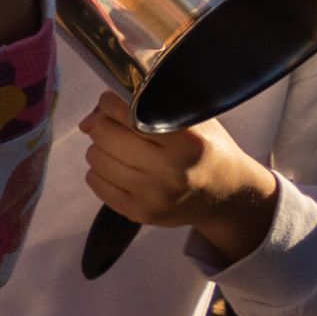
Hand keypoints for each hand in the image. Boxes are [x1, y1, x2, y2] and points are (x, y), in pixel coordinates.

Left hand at [79, 94, 281, 263]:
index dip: (111, 102)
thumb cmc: (205, 150)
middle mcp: (172, 170)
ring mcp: (155, 195)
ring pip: (96, 157)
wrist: (229, 196)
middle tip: (115, 126)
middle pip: (104, 135)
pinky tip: (120, 169)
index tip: (112, 102)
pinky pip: (96, 182)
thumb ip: (143, 106)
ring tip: (122, 149)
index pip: (127, 112)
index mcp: (188, 142)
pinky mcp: (141, 213)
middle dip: (103, 125)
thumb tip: (88, 121)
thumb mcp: (191, 119)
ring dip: (101, 148)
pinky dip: (100, 171)